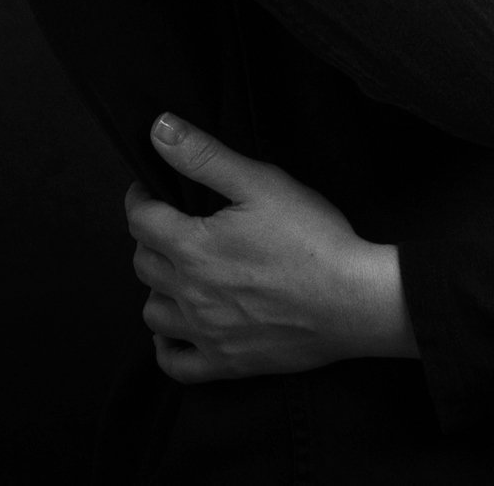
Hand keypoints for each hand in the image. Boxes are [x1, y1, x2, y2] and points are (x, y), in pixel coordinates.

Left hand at [125, 113, 415, 382]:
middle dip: (151, 238)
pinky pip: (174, 364)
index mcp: (193, 247)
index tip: (149, 190)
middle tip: (172, 223)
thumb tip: (159, 129)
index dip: (140, 199)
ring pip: (153, 313)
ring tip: (178, 271)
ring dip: (158, 288)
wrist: (352, 300)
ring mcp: (205, 333)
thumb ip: (206, 156)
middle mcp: (189, 294)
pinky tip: (178, 329)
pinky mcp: (226, 363)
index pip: (141, 221)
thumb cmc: (312, 238)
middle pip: (143, 265)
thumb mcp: (261, 182)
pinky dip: (166, 346)